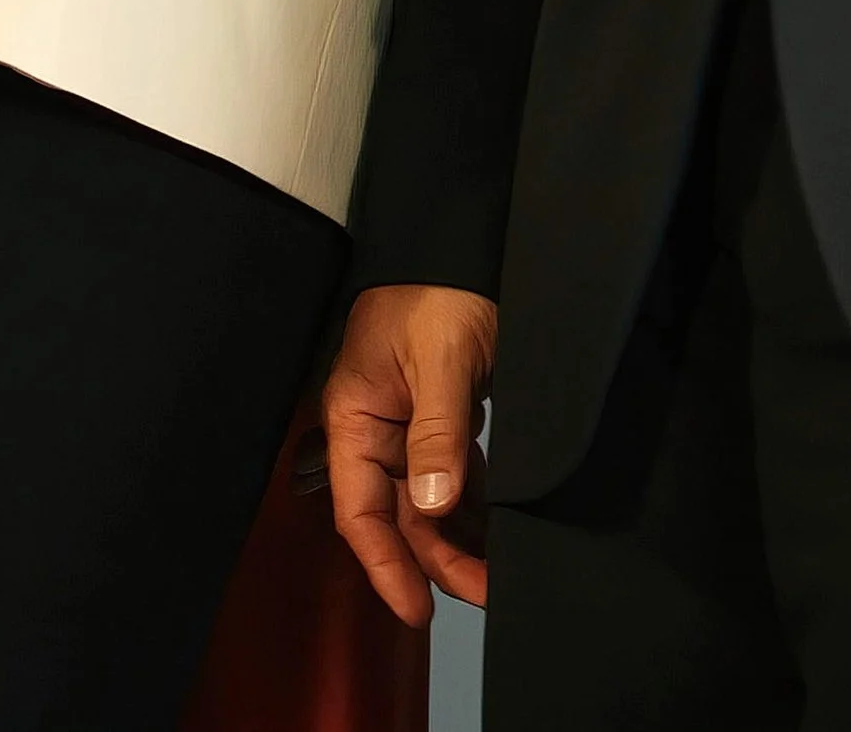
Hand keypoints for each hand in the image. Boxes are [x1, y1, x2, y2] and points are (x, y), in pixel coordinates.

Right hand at [324, 282, 498, 623]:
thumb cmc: (438, 294)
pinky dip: (473, 508)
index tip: (418, 610)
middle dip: (437, 560)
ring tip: (495, 577)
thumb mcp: (439, 360)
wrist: (464, 240)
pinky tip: (495, 536)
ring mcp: (410, 427)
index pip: (361, 512)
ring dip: (458, 540)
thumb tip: (434, 507)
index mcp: (355, 420)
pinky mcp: (443, 418)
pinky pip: (454, 478)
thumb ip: (436, 433)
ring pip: (429, 504)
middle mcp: (377, 432)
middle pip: (401, 516)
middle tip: (484, 592)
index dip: (386, 566)